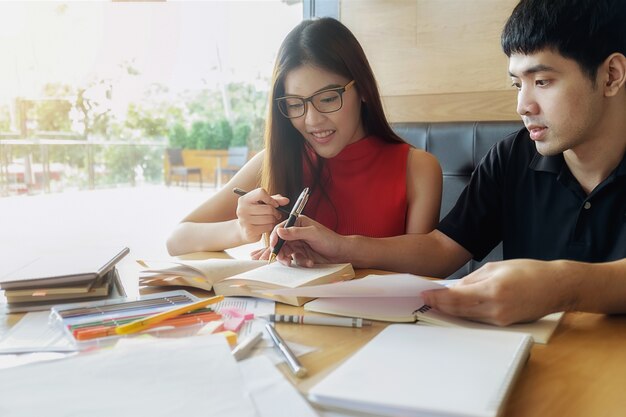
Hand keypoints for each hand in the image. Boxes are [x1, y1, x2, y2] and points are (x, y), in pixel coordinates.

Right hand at [235, 188, 288, 243]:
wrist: (243, 230)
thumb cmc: (255, 214)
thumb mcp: (263, 203)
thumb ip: (275, 200)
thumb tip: (286, 200)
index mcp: (244, 199)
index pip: (261, 193)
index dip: (271, 199)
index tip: (274, 204)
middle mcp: (242, 209)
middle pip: (268, 208)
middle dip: (275, 212)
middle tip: (276, 214)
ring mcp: (244, 220)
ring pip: (269, 218)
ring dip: (273, 220)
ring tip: (270, 220)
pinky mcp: (249, 231)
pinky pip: (267, 227)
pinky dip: (270, 226)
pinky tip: (266, 226)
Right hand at [265, 215, 344, 266]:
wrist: (341, 253)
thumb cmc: (330, 240)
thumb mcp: (312, 234)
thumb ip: (295, 232)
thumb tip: (279, 231)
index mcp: (298, 223)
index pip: (281, 228)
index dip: (275, 237)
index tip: (274, 246)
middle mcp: (296, 233)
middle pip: (281, 242)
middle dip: (280, 251)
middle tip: (282, 258)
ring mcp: (298, 244)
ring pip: (285, 252)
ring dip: (287, 259)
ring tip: (290, 263)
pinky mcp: (302, 254)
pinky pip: (295, 259)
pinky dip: (301, 262)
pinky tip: (310, 262)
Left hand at [421, 259, 572, 325]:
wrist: (557, 286)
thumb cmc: (530, 271)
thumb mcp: (497, 267)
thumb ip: (473, 278)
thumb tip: (454, 288)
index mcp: (493, 290)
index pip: (456, 297)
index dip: (438, 297)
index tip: (425, 294)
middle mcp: (496, 308)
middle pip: (459, 310)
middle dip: (440, 305)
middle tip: (426, 300)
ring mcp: (501, 319)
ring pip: (467, 317)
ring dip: (450, 311)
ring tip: (436, 304)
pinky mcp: (506, 324)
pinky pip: (479, 320)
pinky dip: (465, 314)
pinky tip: (456, 309)